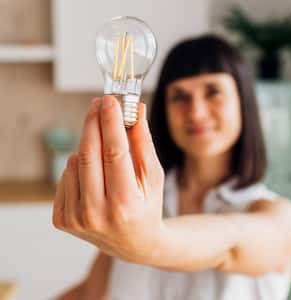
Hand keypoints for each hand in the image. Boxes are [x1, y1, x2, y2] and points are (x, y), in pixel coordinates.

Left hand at [53, 96, 164, 263]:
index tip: (109, 100)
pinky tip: (93, 173)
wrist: (134, 243)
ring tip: (105, 151)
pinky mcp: (63, 219)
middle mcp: (96, 213)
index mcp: (125, 203)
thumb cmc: (148, 206)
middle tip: (100, 103)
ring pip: (75, 162)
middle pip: (89, 154)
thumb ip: (144, 142)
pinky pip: (67, 175)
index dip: (111, 123)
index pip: (115, 153)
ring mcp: (76, 218)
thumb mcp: (153, 176)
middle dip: (94, 122)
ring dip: (89, 146)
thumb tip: (135, 109)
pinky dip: (79, 165)